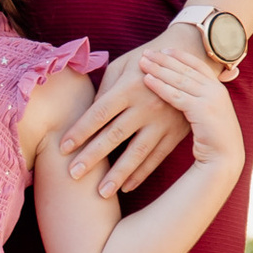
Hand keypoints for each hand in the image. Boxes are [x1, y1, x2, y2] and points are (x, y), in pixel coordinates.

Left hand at [58, 38, 186, 200]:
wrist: (189, 59)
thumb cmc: (146, 61)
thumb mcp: (122, 66)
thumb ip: (105, 89)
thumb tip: (87, 115)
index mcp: (128, 88)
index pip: (98, 113)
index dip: (80, 131)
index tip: (63, 148)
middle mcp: (145, 106)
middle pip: (114, 136)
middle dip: (92, 157)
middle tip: (73, 175)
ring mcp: (162, 121)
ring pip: (137, 152)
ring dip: (118, 174)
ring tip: (101, 193)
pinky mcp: (175, 132)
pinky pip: (157, 157)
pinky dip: (142, 174)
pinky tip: (127, 188)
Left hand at [136, 32, 247, 181]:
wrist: (226, 160)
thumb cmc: (214, 143)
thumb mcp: (208, 117)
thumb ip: (196, 102)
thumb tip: (182, 95)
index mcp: (217, 89)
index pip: (198, 66)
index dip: (181, 56)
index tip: (165, 49)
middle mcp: (215, 90)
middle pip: (186, 69)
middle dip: (165, 59)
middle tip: (146, 51)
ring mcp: (210, 99)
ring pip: (180, 79)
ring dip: (159, 68)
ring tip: (142, 61)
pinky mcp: (202, 111)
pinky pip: (177, 95)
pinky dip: (161, 86)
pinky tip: (147, 80)